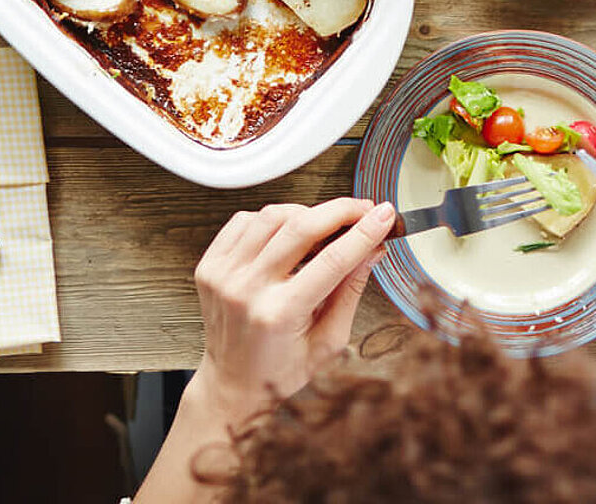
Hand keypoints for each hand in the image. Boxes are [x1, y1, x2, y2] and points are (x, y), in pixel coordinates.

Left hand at [192, 197, 393, 427]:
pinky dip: (271, 218)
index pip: (332, 260)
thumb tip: (373, 249)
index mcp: (279, 314)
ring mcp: (224, 275)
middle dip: (340, 211)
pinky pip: (244, 220)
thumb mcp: (329, 342)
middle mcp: (247, 290)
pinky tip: (286, 232)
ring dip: (307, 212)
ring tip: (325, 226)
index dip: (364, 232)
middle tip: (364, 209)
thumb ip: (351, 291)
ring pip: (273, 215)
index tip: (385, 216)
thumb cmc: (281, 371)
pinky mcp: (210, 266)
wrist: (231, 386)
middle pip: (301, 227)